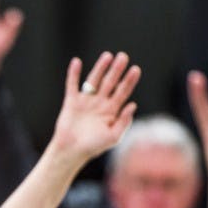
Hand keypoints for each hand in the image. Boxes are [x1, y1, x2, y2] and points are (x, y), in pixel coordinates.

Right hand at [47, 51, 140, 166]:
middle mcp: (99, 103)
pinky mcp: (71, 101)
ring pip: (94, 80)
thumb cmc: (93, 147)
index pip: (122, 92)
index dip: (129, 81)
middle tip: (123, 57)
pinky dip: (74, 74)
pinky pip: (72, 84)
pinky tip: (77, 62)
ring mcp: (86, 101)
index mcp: (111, 111)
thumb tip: (133, 105)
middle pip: (110, 83)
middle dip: (117, 70)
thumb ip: (124, 122)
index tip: (135, 69)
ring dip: (100, 68)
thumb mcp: (113, 137)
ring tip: (107, 56)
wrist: (71, 151)